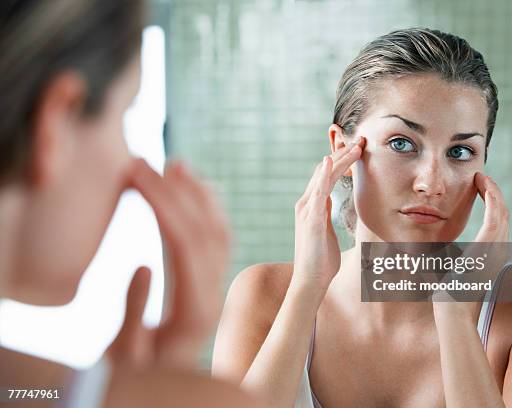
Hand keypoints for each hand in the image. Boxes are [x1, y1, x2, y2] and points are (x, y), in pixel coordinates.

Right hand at [107, 158, 230, 368]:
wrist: (166, 380)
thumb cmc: (141, 374)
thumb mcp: (126, 356)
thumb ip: (133, 314)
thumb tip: (142, 266)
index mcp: (194, 312)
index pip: (185, 246)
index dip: (163, 206)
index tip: (138, 176)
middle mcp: (213, 296)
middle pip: (203, 233)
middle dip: (175, 192)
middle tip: (146, 162)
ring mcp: (216, 288)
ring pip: (218, 233)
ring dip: (198, 195)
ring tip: (176, 165)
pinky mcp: (212, 282)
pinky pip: (218, 240)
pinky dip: (207, 210)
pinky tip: (192, 190)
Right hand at [291, 137, 364, 293]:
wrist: (311, 280)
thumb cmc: (321, 260)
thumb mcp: (325, 232)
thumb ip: (326, 217)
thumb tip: (332, 207)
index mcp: (313, 207)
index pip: (326, 176)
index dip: (341, 162)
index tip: (357, 150)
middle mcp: (306, 204)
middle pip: (324, 171)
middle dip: (342, 155)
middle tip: (361, 140)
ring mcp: (307, 210)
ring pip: (323, 176)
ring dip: (339, 159)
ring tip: (356, 146)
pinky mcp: (311, 219)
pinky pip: (318, 192)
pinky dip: (324, 175)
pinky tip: (330, 161)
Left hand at [433, 173, 509, 322]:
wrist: (450, 313)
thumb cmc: (445, 297)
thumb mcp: (445, 271)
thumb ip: (442, 259)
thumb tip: (426, 251)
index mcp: (491, 258)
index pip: (497, 225)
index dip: (491, 206)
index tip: (479, 191)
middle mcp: (499, 253)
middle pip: (503, 215)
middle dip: (494, 195)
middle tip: (481, 179)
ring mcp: (496, 251)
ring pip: (502, 213)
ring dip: (493, 192)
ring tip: (482, 178)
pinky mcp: (488, 249)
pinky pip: (496, 216)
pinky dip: (492, 198)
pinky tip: (484, 185)